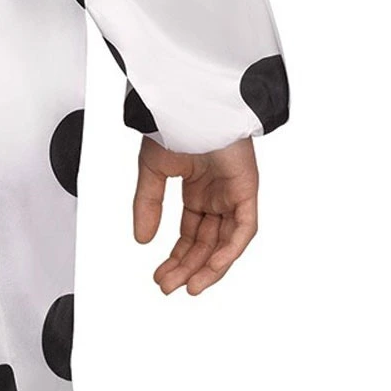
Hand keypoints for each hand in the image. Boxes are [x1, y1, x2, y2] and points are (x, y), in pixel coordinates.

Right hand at [132, 136, 258, 295]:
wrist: (189, 104)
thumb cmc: (174, 125)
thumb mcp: (152, 172)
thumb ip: (148, 206)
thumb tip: (142, 240)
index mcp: (198, 190)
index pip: (192, 234)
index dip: (177, 257)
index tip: (161, 277)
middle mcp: (218, 195)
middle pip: (207, 243)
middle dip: (189, 267)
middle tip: (170, 287)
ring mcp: (234, 193)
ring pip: (226, 242)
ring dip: (209, 266)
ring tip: (190, 286)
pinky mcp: (247, 190)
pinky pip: (244, 229)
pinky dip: (229, 251)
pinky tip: (213, 267)